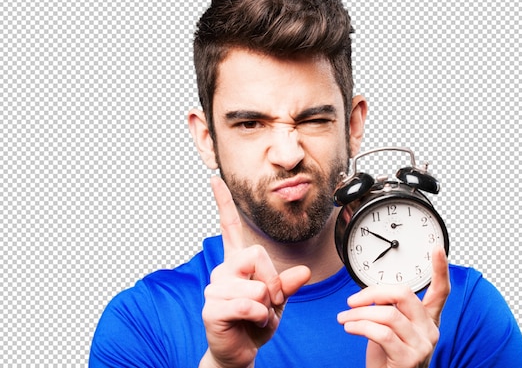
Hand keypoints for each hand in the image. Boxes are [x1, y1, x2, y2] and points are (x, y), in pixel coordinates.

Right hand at [199, 176, 310, 367]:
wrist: (241, 353)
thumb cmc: (257, 324)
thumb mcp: (280, 302)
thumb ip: (288, 285)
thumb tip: (302, 272)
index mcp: (237, 264)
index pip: (229, 227)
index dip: (223, 203)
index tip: (215, 178)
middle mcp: (223, 271)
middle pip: (257, 255)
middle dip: (273, 282)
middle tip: (268, 301)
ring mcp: (214, 289)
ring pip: (257, 286)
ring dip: (267, 306)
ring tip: (258, 315)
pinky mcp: (212, 309)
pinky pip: (248, 305)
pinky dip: (260, 317)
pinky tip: (254, 322)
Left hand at [337, 246, 449, 367]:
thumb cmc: (388, 359)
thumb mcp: (391, 329)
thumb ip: (390, 309)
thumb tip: (373, 295)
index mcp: (428, 320)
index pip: (440, 291)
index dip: (440, 269)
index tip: (436, 248)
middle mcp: (430, 331)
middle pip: (403, 294)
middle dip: (372, 292)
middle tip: (353, 301)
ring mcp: (422, 346)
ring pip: (388, 314)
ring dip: (359, 314)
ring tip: (345, 318)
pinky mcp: (409, 359)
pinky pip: (382, 333)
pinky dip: (360, 326)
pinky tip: (350, 327)